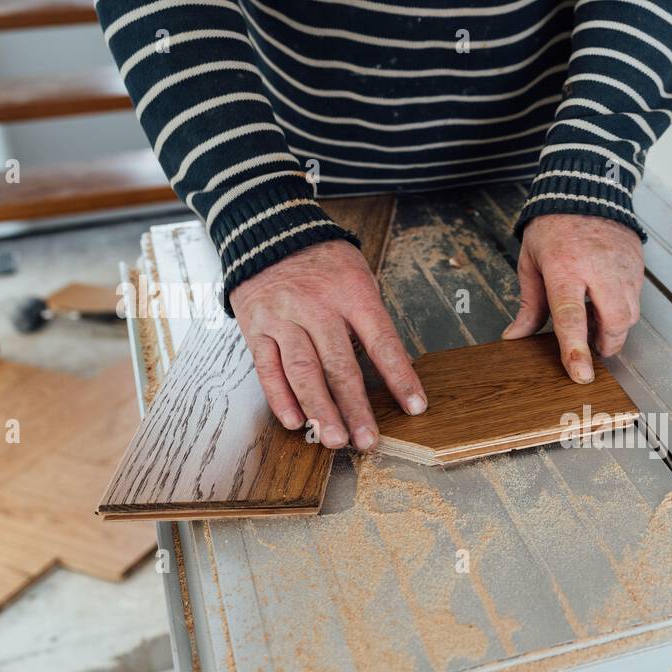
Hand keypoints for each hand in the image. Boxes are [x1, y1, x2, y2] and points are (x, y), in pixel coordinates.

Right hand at [229, 240, 426, 450]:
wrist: (268, 231)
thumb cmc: (323, 261)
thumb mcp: (358, 278)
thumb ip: (371, 321)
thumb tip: (392, 368)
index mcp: (352, 293)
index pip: (382, 342)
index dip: (400, 377)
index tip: (416, 407)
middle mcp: (316, 306)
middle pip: (339, 364)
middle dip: (355, 408)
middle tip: (368, 440)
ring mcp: (283, 318)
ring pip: (302, 371)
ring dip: (319, 410)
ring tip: (333, 439)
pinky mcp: (255, 327)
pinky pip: (267, 368)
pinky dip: (280, 398)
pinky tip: (294, 421)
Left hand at [504, 214, 643, 382]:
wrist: (585, 190)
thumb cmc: (554, 227)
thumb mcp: (531, 263)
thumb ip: (528, 304)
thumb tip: (516, 337)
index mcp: (564, 269)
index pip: (572, 317)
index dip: (576, 349)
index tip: (580, 373)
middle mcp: (598, 269)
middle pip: (614, 322)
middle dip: (607, 344)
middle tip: (594, 347)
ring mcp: (622, 267)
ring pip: (630, 315)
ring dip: (615, 328)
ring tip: (598, 318)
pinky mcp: (636, 266)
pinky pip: (636, 299)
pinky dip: (623, 309)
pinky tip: (607, 301)